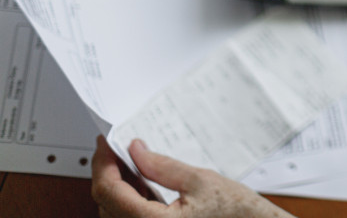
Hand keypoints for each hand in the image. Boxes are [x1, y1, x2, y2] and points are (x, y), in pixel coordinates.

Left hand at [91, 136, 291, 217]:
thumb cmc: (233, 211)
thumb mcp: (200, 180)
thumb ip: (162, 166)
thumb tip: (135, 150)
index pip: (110, 192)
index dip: (103, 164)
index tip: (105, 144)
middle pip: (106, 203)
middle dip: (107, 173)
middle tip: (114, 148)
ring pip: (114, 212)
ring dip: (116, 186)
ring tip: (127, 160)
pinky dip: (127, 198)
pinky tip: (138, 180)